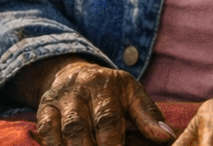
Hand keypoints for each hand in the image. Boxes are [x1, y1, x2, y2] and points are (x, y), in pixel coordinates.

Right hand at [30, 59, 173, 145]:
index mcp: (107, 85)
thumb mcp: (132, 96)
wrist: (75, 73)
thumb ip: (148, 116)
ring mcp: (60, 98)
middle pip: (81, 126)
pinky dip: (53, 144)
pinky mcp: (44, 107)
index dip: (112, 142)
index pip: (108, 118)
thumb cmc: (111, 92)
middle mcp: (80, 88)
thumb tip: (167, 137)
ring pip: (64, 129)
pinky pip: (45, 129)